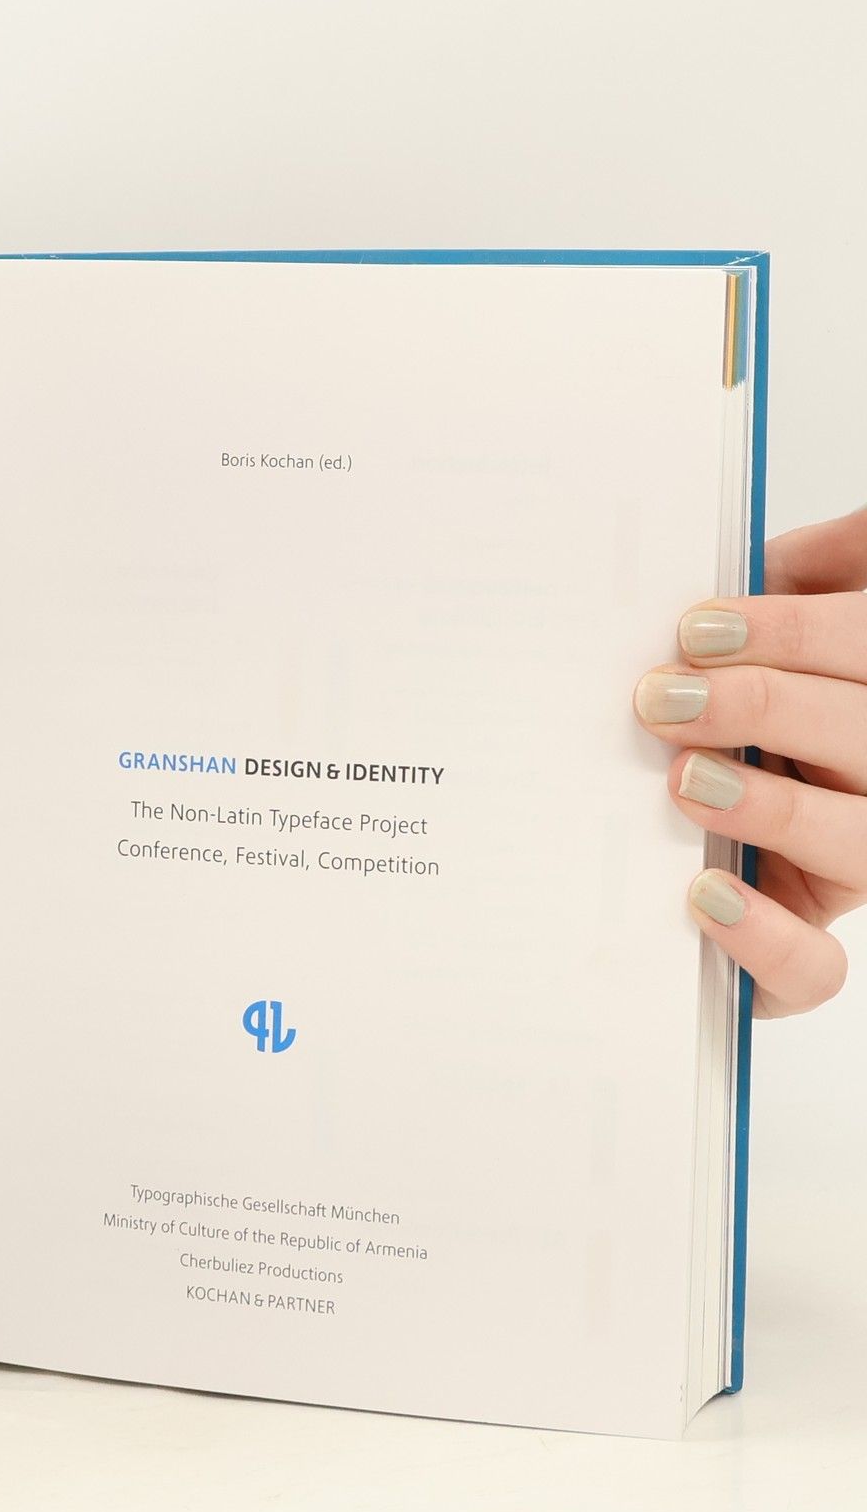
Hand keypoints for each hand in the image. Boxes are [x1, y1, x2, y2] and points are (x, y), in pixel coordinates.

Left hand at [635, 506, 866, 1016]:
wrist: (667, 840)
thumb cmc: (727, 716)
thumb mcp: (763, 631)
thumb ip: (796, 577)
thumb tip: (768, 543)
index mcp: (866, 701)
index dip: (793, 634)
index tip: (693, 628)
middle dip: (766, 706)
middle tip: (664, 698)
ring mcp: (848, 874)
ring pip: (862, 846)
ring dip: (772, 806)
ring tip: (685, 780)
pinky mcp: (798, 957)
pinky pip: (814, 968)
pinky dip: (764, 938)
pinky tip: (704, 891)